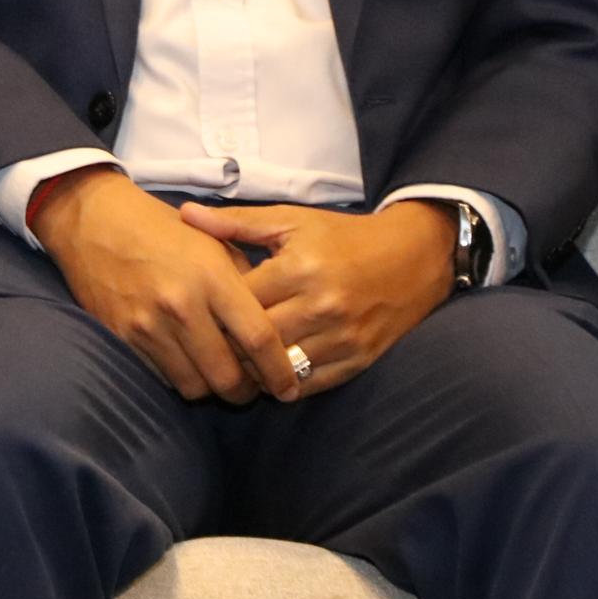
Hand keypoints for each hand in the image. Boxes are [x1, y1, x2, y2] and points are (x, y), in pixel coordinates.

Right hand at [29, 169, 302, 405]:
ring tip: (221, 377)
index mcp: (211, 276)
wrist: (94, 220)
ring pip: (195, 387)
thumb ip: (244, 282)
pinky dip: (182, 378)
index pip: (258, 338)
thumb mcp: (213, 241)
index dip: (279, 370)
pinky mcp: (123, 338)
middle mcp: (181, 305)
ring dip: (213, 389)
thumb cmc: (161, 227)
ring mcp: (149, 325)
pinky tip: (189, 365)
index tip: (289, 386)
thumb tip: (272, 324)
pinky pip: (163, 378)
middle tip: (255, 389)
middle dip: (247, 392)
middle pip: (227, 376)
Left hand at [175, 199, 452, 388]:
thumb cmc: (342, 237)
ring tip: (233, 362)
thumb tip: (186, 213)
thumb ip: (236, 223)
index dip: (213, 310)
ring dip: (252, 370)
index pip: (240, 302)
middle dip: (227, 345)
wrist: (412, 257)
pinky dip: (284, 384)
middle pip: (256, 341)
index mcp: (300, 268)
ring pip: (280, 369)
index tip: (197, 311)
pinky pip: (310, 385)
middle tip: (207, 344)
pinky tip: (267, 374)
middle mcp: (321, 306)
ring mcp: (342, 337)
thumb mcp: (291, 220)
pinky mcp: (358, 360)